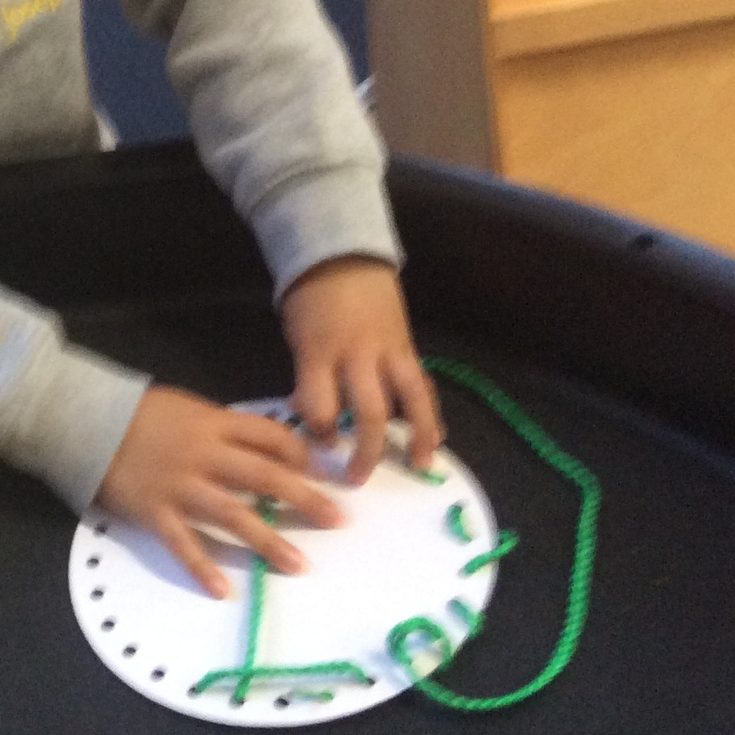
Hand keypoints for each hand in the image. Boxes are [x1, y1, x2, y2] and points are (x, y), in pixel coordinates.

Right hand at [96, 386, 344, 598]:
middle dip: (304, 498)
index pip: (271, 436)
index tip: (324, 473)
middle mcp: (204, 455)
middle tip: (338, 519)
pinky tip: (224, 591)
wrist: (85, 420)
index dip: (302, 455)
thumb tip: (268, 446)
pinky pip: (183, 543)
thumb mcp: (189, 407)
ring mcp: (180, 486)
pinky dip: (202, 568)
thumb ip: (225, 427)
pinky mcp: (154, 511)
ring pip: (233, 514)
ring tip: (299, 565)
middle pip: (264, 476)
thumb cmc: (140, 413)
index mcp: (215, 424)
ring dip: (268, 540)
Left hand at [280, 255, 442, 481]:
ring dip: (418, 434)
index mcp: (321, 352)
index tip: (318, 447)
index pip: (319, 404)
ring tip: (422, 464)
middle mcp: (358, 355)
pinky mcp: (407, 347)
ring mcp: (388, 350)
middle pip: (369, 411)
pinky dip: (430, 411)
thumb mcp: (298, 337)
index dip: (318, 431)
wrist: (343, 256)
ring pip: (410, 398)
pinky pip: (422, 383)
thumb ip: (306, 376)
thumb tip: (304, 414)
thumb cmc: (311, 300)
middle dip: (366, 450)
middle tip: (358, 477)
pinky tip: (436, 436)